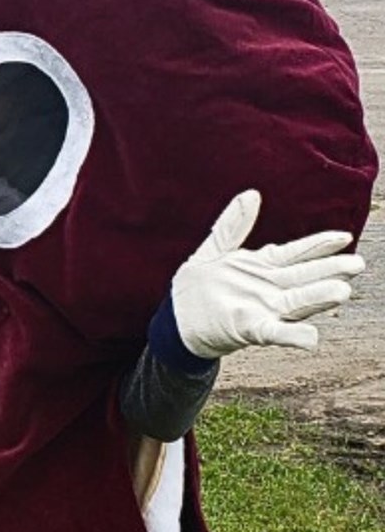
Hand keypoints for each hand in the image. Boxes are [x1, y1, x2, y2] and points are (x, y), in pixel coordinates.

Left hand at [172, 189, 363, 358]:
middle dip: (330, 270)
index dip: (319, 245)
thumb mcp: (214, 250)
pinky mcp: (250, 330)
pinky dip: (292, 335)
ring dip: (318, 298)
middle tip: (356, 264)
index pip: (296, 253)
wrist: (176, 319)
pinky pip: (275, 333)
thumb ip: (232, 225)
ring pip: (297, 302)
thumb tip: (252, 194)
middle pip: (305, 277)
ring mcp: (263, 310)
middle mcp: (270, 288)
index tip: (344, 236)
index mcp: (263, 267)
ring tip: (341, 291)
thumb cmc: (199, 286)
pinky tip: (311, 338)